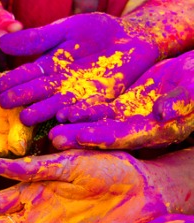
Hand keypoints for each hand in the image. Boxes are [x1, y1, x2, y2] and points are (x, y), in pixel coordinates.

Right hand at [0, 13, 159, 125]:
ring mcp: (81, 93)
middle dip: (22, 98)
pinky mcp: (103, 99)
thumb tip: (2, 43)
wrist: (133, 36)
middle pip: (39, 92)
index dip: (11, 81)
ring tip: (25, 117)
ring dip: (43, 111)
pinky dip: (79, 113)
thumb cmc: (95, 31)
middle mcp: (61, 85)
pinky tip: (65, 116)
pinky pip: (90, 107)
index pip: (26, 75)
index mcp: (49, 68)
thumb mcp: (64, 30)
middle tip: (3, 103)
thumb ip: (37, 39)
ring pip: (59, 104)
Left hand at [50, 50, 193, 149]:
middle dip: (80, 137)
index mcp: (156, 132)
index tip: (84, 136)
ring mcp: (127, 120)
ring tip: (52, 127)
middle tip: (55, 139)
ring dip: (75, 126)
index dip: (105, 137)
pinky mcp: (120, 108)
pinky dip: (81, 112)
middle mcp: (138, 130)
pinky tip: (61, 111)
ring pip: (96, 124)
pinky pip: (97, 110)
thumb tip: (165, 111)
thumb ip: (181, 101)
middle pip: (105, 135)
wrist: (193, 74)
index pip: (127, 136)